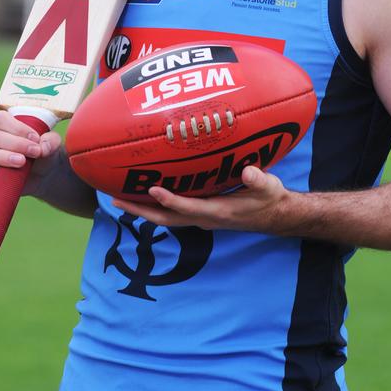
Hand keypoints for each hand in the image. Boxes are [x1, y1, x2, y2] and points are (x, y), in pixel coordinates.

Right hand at [0, 110, 61, 195]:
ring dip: (3, 157)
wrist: (44, 172)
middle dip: (16, 143)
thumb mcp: (51, 142)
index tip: (35, 138)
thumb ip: (50, 141)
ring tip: (22, 162)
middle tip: (35, 152)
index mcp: (2, 123)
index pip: (0, 119)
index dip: (17, 128)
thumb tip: (42, 149)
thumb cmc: (43, 149)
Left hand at [113, 166, 293, 234]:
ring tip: (119, 198)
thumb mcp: (269, 186)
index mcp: (220, 212)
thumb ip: (259, 179)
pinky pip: (172, 213)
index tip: (152, 189)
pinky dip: (155, 207)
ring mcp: (202, 218)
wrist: (275, 215)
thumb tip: (248, 171)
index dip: (170, 200)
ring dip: (143, 210)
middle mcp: (205, 219)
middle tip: (116, 199)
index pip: (189, 208)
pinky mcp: (201, 214)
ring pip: (166, 218)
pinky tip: (144, 196)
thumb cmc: (270, 198)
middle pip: (166, 218)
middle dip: (141, 210)